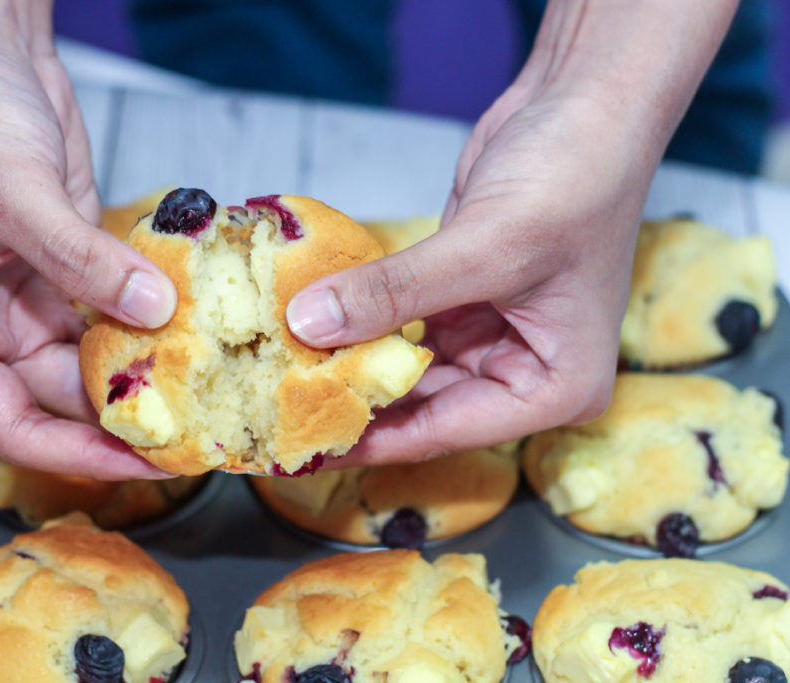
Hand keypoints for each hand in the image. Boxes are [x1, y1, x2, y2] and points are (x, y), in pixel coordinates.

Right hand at [0, 1, 175, 478]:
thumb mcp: (13, 194)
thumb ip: (80, 260)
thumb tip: (152, 311)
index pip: (11, 423)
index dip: (77, 453)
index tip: (142, 462)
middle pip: (64, 402)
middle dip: (128, 416)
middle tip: (199, 432)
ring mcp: (38, 304)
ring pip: (99, 363)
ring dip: (149, 375)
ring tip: (211, 394)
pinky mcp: (78, 276)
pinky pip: (120, 318)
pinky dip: (155, 329)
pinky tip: (199, 339)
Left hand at [285, 0, 736, 464]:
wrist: (586, 103)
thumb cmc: (576, 177)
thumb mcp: (485, 245)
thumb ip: (394, 292)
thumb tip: (308, 325)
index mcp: (554, 387)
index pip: (445, 430)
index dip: (371, 440)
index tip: (302, 448)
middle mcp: (523, 372)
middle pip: (421, 406)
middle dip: (353, 400)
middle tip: (276, 409)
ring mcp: (489, 335)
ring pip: (404, 367)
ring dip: (349, 362)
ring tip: (279, 373)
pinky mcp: (458, 298)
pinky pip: (399, 323)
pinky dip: (359, 322)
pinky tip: (310, 325)